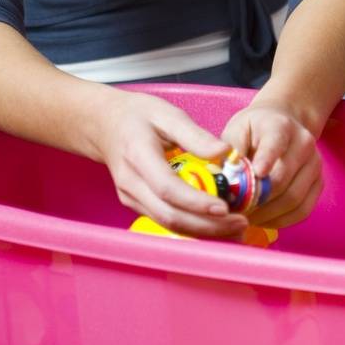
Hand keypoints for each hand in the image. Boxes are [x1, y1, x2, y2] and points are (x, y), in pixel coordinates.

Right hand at [92, 88, 249, 238]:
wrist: (104, 125)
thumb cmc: (137, 116)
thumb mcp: (167, 114)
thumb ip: (196, 135)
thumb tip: (226, 153)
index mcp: (138, 156)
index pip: (168, 188)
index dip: (196, 202)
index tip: (224, 207)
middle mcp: (131, 184)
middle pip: (169, 215)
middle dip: (207, 225)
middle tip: (240, 222)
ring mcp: (131, 198)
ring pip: (168, 224)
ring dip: (203, 231)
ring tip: (235, 227)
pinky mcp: (137, 205)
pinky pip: (166, 221)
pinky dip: (192, 227)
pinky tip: (216, 225)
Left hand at [222, 99, 322, 228]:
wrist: (283, 124)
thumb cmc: (254, 130)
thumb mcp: (237, 129)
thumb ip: (230, 151)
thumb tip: (226, 177)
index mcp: (280, 126)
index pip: (274, 145)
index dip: (265, 162)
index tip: (254, 176)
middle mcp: (304, 144)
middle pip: (282, 179)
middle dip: (256, 199)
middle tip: (234, 209)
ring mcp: (314, 165)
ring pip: (294, 199)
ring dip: (267, 214)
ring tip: (246, 216)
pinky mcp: (319, 183)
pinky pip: (303, 210)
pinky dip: (281, 220)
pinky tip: (263, 219)